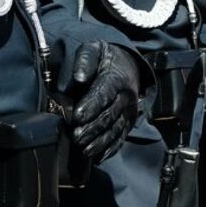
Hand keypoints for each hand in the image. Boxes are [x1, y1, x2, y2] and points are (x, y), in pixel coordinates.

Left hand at [68, 42, 141, 162]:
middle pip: (108, 115)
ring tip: (85, 149)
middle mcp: (126, 97)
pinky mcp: (129, 121)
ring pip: (115, 129)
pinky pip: (121, 137)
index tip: (76, 116)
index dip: (90, 106)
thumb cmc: (105, 59)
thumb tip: (78, 78)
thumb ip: (85, 60)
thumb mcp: (94, 49)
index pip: (103, 93)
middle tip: (76, 137)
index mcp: (117, 78)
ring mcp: (129, 111)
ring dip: (100, 142)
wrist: (128, 64)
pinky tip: (99, 157)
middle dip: (92, 128)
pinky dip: (111, 148)